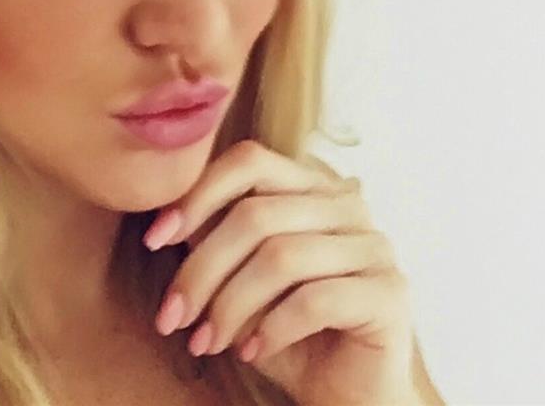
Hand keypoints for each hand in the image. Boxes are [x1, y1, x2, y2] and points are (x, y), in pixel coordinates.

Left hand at [143, 140, 418, 405]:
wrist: (344, 394)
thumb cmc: (286, 332)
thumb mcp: (238, 278)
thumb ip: (215, 237)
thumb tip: (167, 218)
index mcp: (312, 187)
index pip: (250, 161)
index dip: (198, 194)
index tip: (155, 239)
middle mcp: (348, 206)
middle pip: (257, 214)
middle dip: (202, 269)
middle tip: (172, 316)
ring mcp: (374, 246)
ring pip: (281, 257)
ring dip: (230, 305)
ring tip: (207, 341)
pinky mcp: (390, 292)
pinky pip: (315, 299)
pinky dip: (272, 328)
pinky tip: (252, 352)